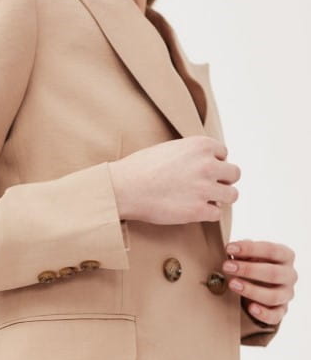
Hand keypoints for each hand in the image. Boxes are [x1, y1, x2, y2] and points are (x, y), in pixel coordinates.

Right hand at [108, 135, 238, 224]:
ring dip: (220, 198)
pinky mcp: (198, 210)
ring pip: (232, 195)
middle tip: (207, 186)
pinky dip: (208, 214)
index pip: (224, 153)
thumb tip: (204, 161)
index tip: (203, 171)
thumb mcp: (170, 148)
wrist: (124, 188)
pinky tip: (194, 211)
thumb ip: (191, 153)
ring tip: (205, 200)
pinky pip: (217, 214)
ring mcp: (204, 188)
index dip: (214, 163)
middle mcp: (207, 165)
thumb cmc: (140, 168)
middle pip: (234, 173)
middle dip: (222, 180)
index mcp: (200, 145)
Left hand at [222, 239, 296, 326]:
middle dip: (248, 270)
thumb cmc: (255, 266)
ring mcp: (286, 294)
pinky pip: (275, 316)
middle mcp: (289, 275)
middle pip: (273, 273)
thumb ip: (244, 252)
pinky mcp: (281, 311)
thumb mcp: (251, 256)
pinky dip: (263, 313)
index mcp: (285, 256)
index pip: (272, 250)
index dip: (250, 249)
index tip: (230, 248)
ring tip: (232, 284)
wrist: (262, 288)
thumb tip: (233, 249)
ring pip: (273, 296)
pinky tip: (250, 308)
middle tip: (227, 266)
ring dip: (251, 290)